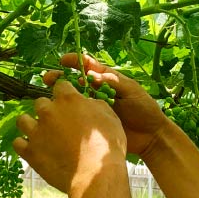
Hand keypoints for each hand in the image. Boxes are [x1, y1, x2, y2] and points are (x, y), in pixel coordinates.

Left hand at [13, 80, 126, 194]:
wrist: (95, 174)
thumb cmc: (107, 145)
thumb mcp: (110, 117)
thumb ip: (94, 105)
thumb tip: (86, 103)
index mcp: (68, 100)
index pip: (60, 85)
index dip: (64, 93)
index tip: (68, 102)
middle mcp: (48, 111)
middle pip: (40, 102)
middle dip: (48, 110)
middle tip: (59, 123)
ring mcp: (36, 131)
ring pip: (23, 120)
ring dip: (31, 124)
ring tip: (41, 134)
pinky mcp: (30, 152)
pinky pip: (18, 143)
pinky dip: (24, 145)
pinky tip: (34, 149)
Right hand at [45, 54, 168, 158]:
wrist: (150, 136)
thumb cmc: (144, 109)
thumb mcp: (132, 91)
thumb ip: (113, 81)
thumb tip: (91, 74)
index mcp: (107, 80)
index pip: (88, 66)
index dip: (75, 61)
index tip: (63, 60)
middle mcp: (97, 92)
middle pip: (74, 81)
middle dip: (60, 77)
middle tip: (48, 78)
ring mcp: (93, 107)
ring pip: (72, 98)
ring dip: (59, 94)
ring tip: (48, 94)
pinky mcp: (92, 123)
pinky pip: (76, 116)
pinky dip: (65, 112)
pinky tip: (55, 113)